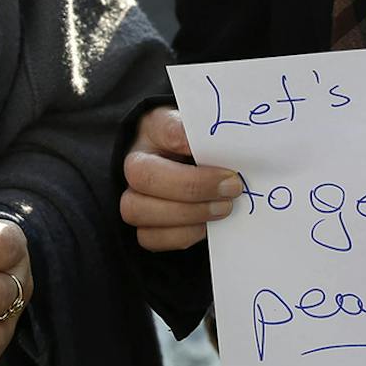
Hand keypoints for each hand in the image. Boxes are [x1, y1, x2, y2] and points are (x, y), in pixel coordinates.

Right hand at [120, 105, 242, 251]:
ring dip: (188, 213)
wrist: (197, 172)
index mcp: (154, 130)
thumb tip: (227, 144)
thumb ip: (214, 137)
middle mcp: (136, 164)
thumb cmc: (203, 150)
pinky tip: (207, 226)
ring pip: (138, 210)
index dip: (182, 137)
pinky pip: (151, 238)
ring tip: (223, 208)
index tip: (214, 146)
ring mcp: (133, 197)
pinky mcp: (142, 227)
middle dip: (193, 186)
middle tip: (232, 187)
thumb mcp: (208, 135)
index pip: (163, 128)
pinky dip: (183, 234)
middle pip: (145, 176)